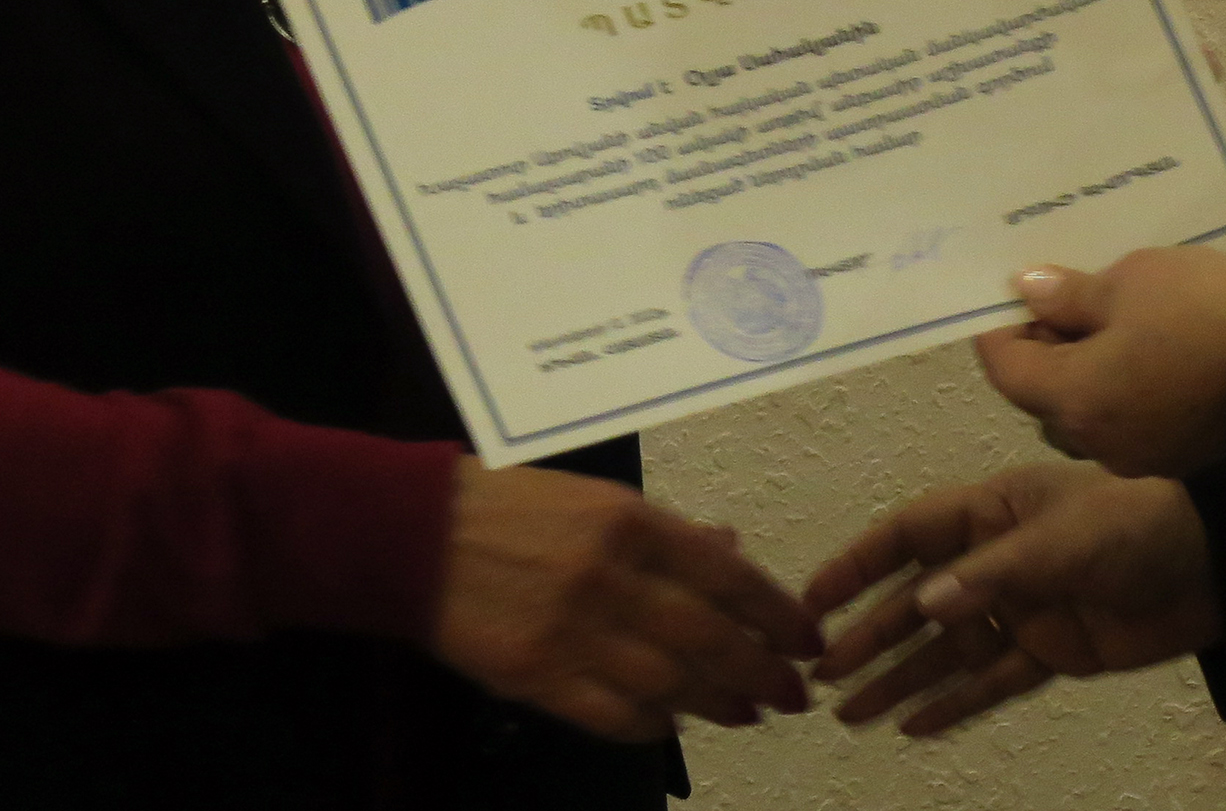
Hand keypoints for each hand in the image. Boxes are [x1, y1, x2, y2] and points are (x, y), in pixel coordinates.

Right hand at [428, 461, 824, 742]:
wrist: (419, 534)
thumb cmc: (515, 508)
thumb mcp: (599, 500)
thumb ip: (668, 531)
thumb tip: (731, 548)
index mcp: (632, 523)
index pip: (729, 577)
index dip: (778, 615)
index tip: (806, 640)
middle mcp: (611, 577)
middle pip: (710, 639)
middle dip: (763, 671)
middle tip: (792, 691)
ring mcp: (574, 631)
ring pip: (670, 684)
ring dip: (718, 704)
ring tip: (746, 713)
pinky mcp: (537, 675)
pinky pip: (613, 715)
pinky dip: (651, 726)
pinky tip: (671, 724)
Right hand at [803, 461, 1221, 735]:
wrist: (1216, 568)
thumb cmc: (1140, 525)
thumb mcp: (1064, 538)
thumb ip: (993, 574)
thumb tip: (924, 605)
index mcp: (994, 511)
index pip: (910, 535)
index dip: (860, 565)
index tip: (815, 600)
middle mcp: (999, 559)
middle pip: (918, 601)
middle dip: (870, 636)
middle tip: (821, 673)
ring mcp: (1024, 607)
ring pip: (947, 648)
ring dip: (900, 679)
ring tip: (850, 713)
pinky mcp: (1052, 650)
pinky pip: (992, 680)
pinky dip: (954, 704)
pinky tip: (912, 727)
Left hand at [971, 247, 1225, 478]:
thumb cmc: (1204, 314)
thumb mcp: (1133, 281)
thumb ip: (1072, 293)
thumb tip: (1028, 291)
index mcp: (1073, 398)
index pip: (1005, 368)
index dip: (1000, 326)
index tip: (1015, 290)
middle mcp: (1096, 440)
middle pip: (1043, 398)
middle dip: (1044, 349)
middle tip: (1066, 298)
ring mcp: (1140, 455)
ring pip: (1087, 414)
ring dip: (1085, 372)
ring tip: (1112, 320)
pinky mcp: (1180, 456)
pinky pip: (1128, 422)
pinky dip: (1124, 389)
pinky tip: (1152, 350)